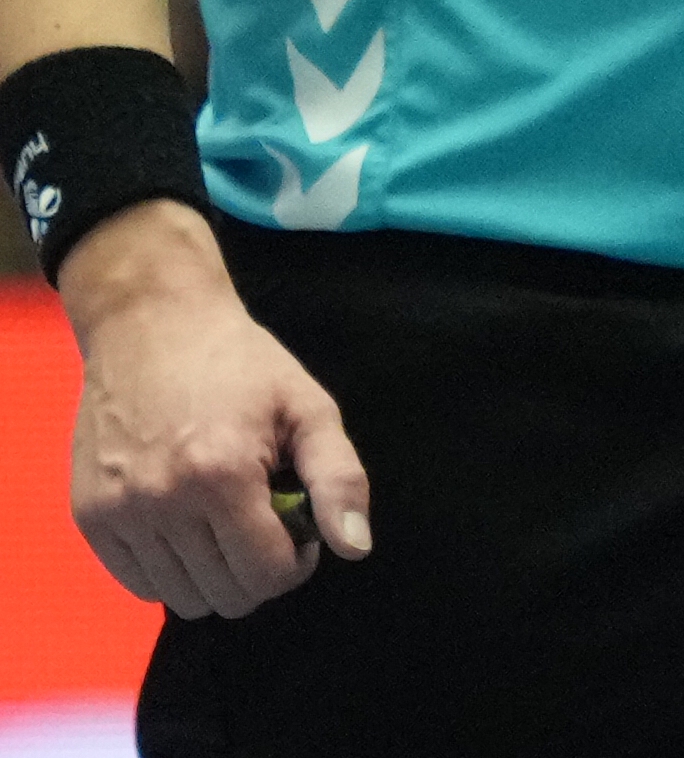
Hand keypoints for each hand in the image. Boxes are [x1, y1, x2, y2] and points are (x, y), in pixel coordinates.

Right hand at [61, 204, 367, 616]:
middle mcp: (162, 503)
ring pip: (179, 596)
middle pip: (224, 595)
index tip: (300, 531)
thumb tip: (355, 547)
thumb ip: (338, 479)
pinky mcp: (89, 517)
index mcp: (223, 476)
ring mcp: (118, 514)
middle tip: (266, 525)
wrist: (152, 326)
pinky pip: (137, 582)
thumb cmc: (241, 365)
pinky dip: (170, 570)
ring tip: (226, 523)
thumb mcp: (308, 407)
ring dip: (213, 575)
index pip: (266, 575)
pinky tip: (189, 528)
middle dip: (258, 571)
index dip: (296, 563)